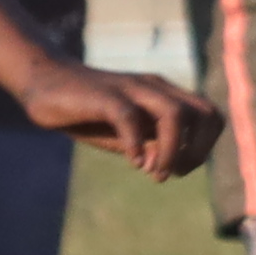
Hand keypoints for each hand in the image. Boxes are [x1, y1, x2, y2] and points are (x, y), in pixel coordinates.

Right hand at [24, 60, 217, 182]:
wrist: (45, 82)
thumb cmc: (88, 112)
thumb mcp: (125, 134)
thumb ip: (150, 146)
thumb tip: (165, 168)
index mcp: (166, 95)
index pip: (210, 116)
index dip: (205, 146)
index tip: (180, 169)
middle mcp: (156, 88)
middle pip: (204, 113)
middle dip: (197, 150)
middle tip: (173, 172)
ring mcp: (131, 89)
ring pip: (174, 114)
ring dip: (171, 150)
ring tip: (154, 172)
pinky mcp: (105, 95)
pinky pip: (130, 116)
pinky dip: (136, 143)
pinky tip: (132, 161)